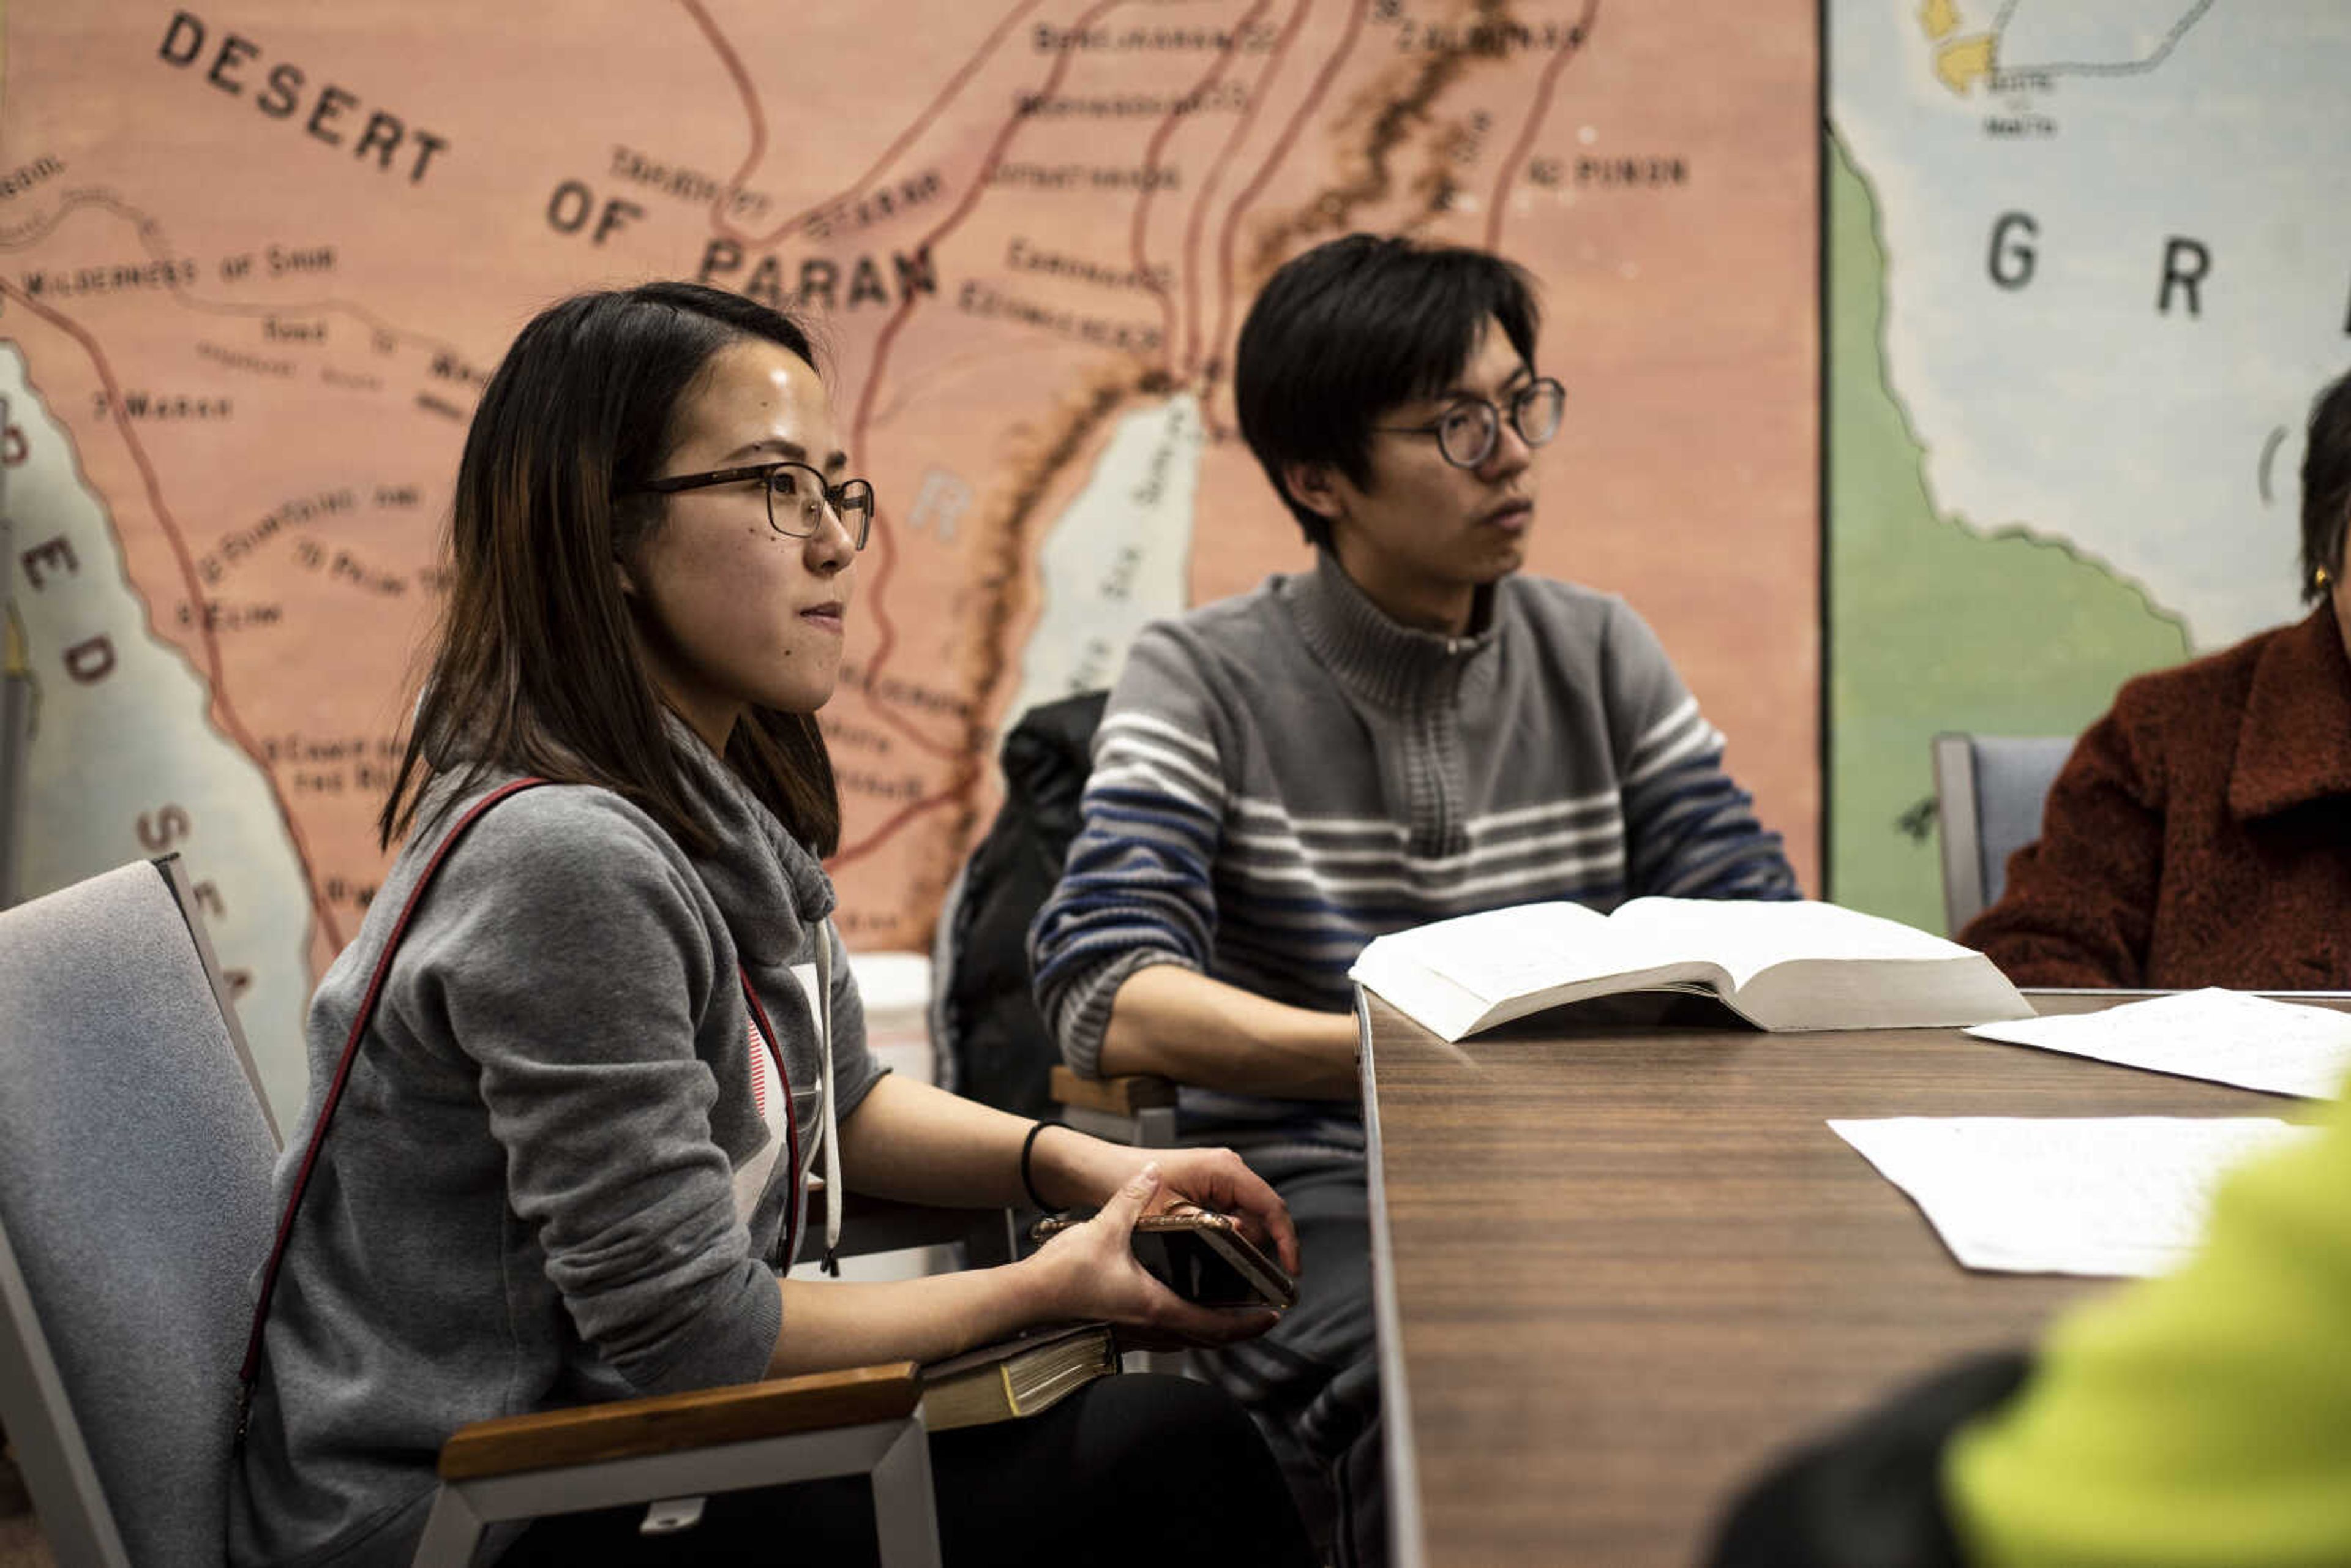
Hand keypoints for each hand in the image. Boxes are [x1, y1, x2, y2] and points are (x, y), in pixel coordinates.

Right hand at [1026, 1164, 1280, 1346]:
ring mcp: (1134, 1334)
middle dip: (1238, 1330)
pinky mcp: (1119, 1332)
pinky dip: (1187, 1329)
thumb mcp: (1105, 1228)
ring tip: (1230, 1314)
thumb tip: (1151, 1172)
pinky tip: (1184, 1311)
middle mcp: (1151, 1327)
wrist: (1028, 1300)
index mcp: (1157, 1306)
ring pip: (1186, 1341)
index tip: (1271, 1315)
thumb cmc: (1064, 1274)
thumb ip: (1133, 1199)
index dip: (1248, 1323)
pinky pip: (1166, 1337)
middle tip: (1261, 1317)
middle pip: (1207, 1339)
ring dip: (1212, 1331)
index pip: (1216, 1324)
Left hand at [1139, 1146, 1301, 1276]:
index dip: (1286, 1238)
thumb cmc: (1130, 1183)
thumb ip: (1210, 1228)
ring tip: (1212, 1250)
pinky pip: (1236, 1214)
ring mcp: (1223, 1177)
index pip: (1271, 1205)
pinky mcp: (1215, 1186)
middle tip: (1233, 1263)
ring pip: (1251, 1217)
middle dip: (1256, 1243)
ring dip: (1240, 1239)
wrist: (1107, 1171)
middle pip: (1264, 1214)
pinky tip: (1211, 1243)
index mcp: (1224, 1169)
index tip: (1292, 1269)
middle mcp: (1229, 1168)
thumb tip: (1241, 1238)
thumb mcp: (1170, 1215)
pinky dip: (1230, 1233)